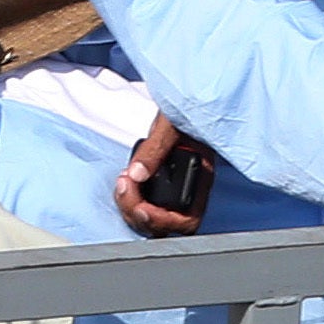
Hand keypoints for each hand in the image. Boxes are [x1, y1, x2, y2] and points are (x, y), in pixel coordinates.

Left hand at [112, 113, 204, 237]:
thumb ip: (155, 149)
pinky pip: (143, 203)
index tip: (142, 208)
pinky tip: (125, 181)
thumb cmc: (185, 108)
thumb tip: (137, 174)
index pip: (187, 220)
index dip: (162, 221)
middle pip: (164, 225)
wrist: (182, 98)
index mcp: (200, 177)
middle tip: (124, 186)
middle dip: (137, 212)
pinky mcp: (158, 182)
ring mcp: (173, 187)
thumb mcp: (171, 124)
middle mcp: (189, 188)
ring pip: (150, 217)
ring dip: (130, 206)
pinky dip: (130, 198)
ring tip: (123, 181)